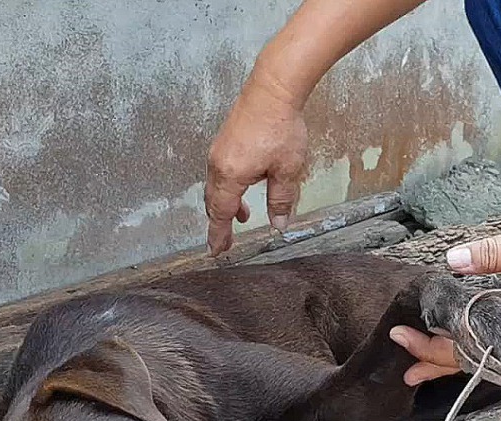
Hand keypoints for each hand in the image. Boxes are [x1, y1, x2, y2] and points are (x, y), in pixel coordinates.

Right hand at [205, 76, 308, 254]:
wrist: (272, 89)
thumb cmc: (280, 127)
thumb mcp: (287, 170)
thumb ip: (281, 200)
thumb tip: (278, 224)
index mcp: (231, 176)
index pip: (221, 214)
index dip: (218, 235)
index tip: (215, 251)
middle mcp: (218, 165)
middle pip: (214, 203)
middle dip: (219, 224)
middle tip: (225, 242)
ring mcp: (219, 152)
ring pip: (216, 188)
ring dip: (226, 205)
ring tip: (242, 216)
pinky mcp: (225, 142)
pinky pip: (221, 173)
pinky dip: (228, 188)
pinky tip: (244, 188)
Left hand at [392, 211, 500, 383]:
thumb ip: (490, 253)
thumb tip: (452, 261)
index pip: (465, 337)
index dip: (431, 341)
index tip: (402, 333)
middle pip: (470, 356)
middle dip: (431, 358)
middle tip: (400, 358)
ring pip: (480, 357)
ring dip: (446, 362)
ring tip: (415, 371)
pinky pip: (491, 348)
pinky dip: (467, 352)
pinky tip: (450, 353)